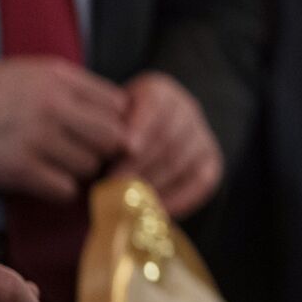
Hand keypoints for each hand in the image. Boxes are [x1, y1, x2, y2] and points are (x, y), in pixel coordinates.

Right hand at [0, 59, 127, 200]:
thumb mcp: (29, 74)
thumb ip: (71, 87)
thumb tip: (116, 111)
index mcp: (58, 77)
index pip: (118, 104)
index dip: (115, 122)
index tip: (104, 131)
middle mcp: (53, 105)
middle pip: (112, 136)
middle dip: (105, 150)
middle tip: (90, 154)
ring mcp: (36, 137)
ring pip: (90, 165)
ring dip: (80, 171)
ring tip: (60, 166)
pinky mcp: (18, 168)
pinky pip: (64, 188)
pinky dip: (59, 190)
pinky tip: (45, 181)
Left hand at [109, 73, 221, 218]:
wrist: (149, 134)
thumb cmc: (114, 129)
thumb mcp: (107, 119)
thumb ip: (102, 131)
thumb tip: (91, 158)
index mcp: (159, 91)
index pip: (156, 103)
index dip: (143, 126)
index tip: (126, 147)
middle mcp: (186, 109)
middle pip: (170, 136)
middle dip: (142, 162)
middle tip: (116, 184)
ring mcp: (201, 136)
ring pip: (184, 159)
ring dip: (155, 183)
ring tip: (129, 200)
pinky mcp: (211, 161)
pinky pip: (201, 181)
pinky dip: (180, 198)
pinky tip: (157, 211)